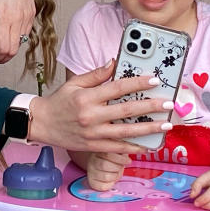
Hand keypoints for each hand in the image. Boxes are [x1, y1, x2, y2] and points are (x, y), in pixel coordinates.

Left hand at [0, 0, 34, 63]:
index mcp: (2, 18)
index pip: (3, 49)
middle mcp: (17, 19)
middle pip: (13, 50)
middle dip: (2, 57)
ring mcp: (27, 16)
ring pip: (21, 42)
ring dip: (10, 46)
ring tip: (0, 40)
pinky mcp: (32, 12)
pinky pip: (26, 31)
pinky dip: (18, 36)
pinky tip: (9, 29)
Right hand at [27, 60, 173, 154]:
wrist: (41, 124)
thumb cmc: (59, 102)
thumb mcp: (74, 83)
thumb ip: (96, 75)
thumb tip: (114, 63)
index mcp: (87, 97)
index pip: (117, 88)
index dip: (137, 83)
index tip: (154, 80)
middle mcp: (91, 116)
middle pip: (126, 111)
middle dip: (150, 107)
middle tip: (168, 103)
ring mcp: (93, 134)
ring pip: (126, 132)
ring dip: (148, 129)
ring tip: (165, 125)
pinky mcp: (93, 147)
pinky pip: (117, 148)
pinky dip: (133, 147)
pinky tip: (148, 145)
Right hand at [86, 152, 130, 190]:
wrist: (101, 163)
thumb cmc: (113, 157)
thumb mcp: (118, 149)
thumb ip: (123, 148)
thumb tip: (136, 148)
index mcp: (98, 150)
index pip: (107, 154)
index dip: (121, 159)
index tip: (128, 161)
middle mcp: (92, 160)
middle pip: (105, 165)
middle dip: (118, 167)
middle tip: (120, 166)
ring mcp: (91, 171)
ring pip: (106, 176)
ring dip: (115, 175)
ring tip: (115, 172)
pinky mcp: (92, 182)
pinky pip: (103, 186)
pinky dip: (110, 184)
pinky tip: (111, 178)